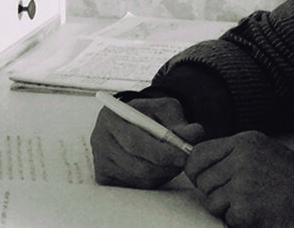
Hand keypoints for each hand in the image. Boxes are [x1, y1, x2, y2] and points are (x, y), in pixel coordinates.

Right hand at [90, 96, 205, 188]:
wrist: (136, 122)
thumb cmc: (152, 114)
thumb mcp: (166, 109)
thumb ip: (180, 120)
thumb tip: (194, 133)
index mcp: (110, 116)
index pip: (134, 141)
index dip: (160, 151)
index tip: (183, 155)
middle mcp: (99, 139)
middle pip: (135, 163)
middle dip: (165, 165)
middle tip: (185, 161)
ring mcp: (100, 161)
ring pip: (138, 177)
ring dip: (163, 172)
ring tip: (176, 160)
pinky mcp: (105, 177)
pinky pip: (135, 185)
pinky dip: (154, 179)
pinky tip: (162, 166)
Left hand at [185, 130, 293, 227]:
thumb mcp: (265, 152)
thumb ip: (235, 155)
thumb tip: (201, 164)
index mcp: (246, 142)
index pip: (199, 153)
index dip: (195, 169)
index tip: (200, 177)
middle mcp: (241, 157)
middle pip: (202, 179)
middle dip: (215, 191)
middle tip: (240, 194)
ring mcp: (242, 181)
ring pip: (211, 201)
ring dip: (228, 208)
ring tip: (254, 202)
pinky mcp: (244, 206)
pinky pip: (226, 217)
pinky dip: (240, 220)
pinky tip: (260, 212)